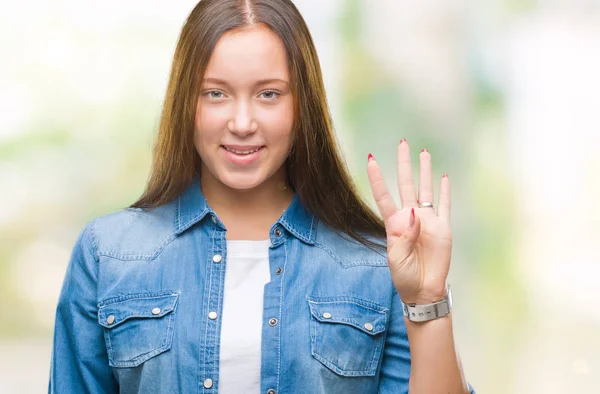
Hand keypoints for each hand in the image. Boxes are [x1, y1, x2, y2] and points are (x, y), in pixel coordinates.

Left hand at [366, 139, 451, 304]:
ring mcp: (427, 221)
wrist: (424, 290)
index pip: (383, 196)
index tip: (371, 159)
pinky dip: (444, 191)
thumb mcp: (396, 259)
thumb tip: (412, 213)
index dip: (377, 178)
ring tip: (423, 153)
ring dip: (424, 171)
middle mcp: (410, 217)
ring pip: (425, 189)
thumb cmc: (405, 276)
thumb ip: (403, 237)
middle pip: (405, 184)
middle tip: (402, 143)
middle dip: (403, 164)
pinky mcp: (443, 227)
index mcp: (394, 224)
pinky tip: (443, 176)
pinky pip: (444, 205)